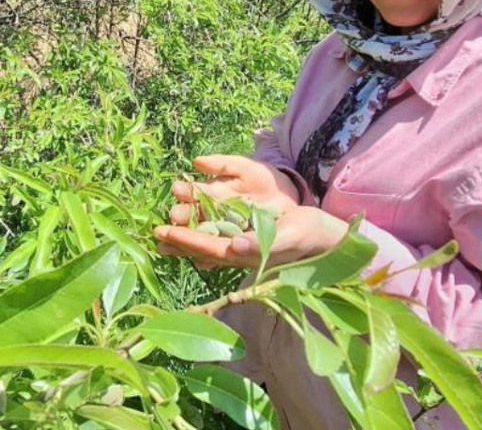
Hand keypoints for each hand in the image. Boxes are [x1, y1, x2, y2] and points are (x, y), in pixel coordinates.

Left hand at [154, 155, 348, 269]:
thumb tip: (236, 246)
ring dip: (186, 237)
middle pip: (203, 248)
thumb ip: (264, 243)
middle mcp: (240, 255)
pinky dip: (201, 232)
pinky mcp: (248, 241)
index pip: (210, 248)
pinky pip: (218, 238)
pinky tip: (188, 227)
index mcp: (248, 255)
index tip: (164, 231)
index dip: (186, 240)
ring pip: (208, 243)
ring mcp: (243, 249)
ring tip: (162, 234)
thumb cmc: (311, 236)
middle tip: (153, 232)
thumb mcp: (291, 235)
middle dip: (179, 241)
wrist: (327, 240)